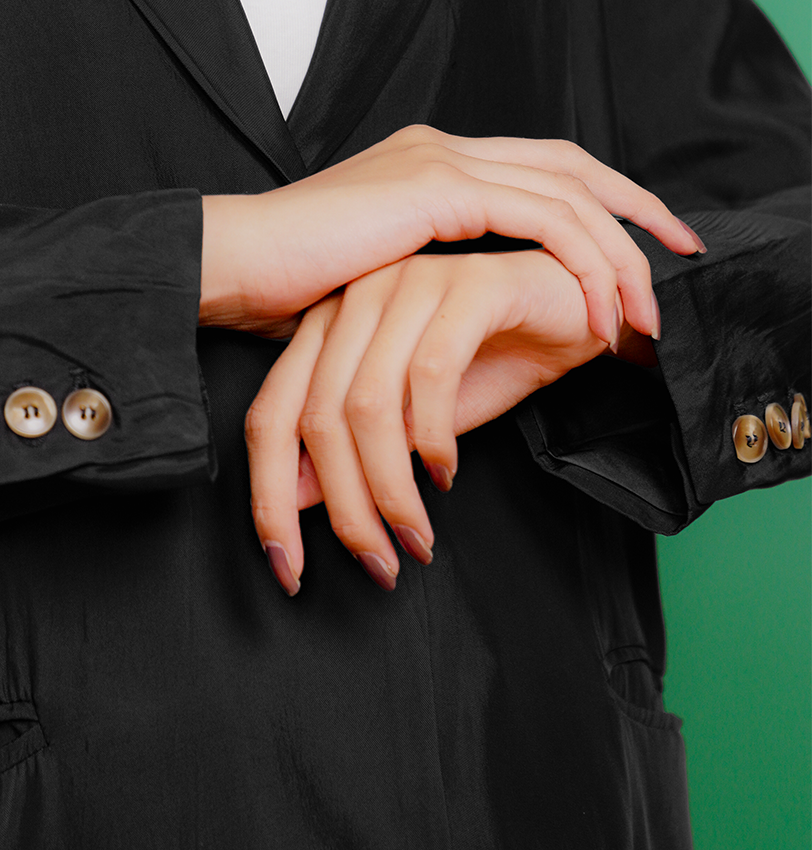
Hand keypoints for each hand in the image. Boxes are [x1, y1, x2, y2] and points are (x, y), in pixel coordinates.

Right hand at [201, 125, 701, 350]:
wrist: (230, 266)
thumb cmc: (286, 289)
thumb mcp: (377, 279)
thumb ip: (428, 278)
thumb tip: (467, 315)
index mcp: (429, 161)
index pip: (541, 167)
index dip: (603, 200)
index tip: (647, 244)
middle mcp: (442, 147)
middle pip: (572, 165)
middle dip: (636, 210)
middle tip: (683, 254)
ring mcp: (440, 160)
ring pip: (568, 194)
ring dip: (619, 254)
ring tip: (643, 313)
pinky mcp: (437, 188)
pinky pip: (543, 220)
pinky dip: (584, 262)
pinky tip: (600, 308)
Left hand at [244, 248, 632, 596]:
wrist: (580, 309)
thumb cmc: (497, 354)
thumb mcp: (416, 418)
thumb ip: (357, 450)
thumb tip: (299, 502)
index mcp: (330, 325)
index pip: (272, 415)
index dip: (269, 497)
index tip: (284, 566)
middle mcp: (358, 297)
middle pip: (317, 417)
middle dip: (344, 506)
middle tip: (376, 560)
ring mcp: (409, 283)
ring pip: (369, 403)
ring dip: (390, 485)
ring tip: (415, 533)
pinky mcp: (467, 284)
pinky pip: (432, 372)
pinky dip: (435, 435)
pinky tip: (447, 471)